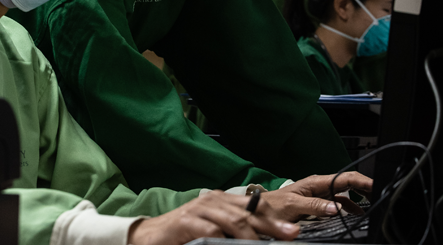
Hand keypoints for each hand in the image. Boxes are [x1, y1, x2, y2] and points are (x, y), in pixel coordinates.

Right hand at [127, 190, 299, 244]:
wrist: (149, 237)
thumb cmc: (185, 236)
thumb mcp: (213, 232)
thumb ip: (233, 234)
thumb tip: (261, 242)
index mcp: (222, 201)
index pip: (254, 206)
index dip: (275, 217)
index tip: (294, 231)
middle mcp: (213, 201)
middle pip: (249, 212)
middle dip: (273, 225)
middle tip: (291, 235)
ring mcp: (200, 209)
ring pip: (234, 220)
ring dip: (253, 236)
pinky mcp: (187, 222)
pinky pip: (212, 231)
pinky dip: (225, 241)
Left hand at [262, 171, 372, 221]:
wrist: (260, 210)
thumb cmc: (273, 205)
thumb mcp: (293, 205)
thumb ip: (314, 206)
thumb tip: (336, 208)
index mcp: (315, 182)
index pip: (345, 178)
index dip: (363, 181)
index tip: (377, 186)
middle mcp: (319, 186)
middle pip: (348, 183)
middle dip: (366, 187)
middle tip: (381, 195)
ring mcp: (319, 195)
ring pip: (345, 193)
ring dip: (360, 198)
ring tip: (374, 205)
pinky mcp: (318, 204)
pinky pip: (339, 203)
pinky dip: (350, 208)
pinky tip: (357, 214)